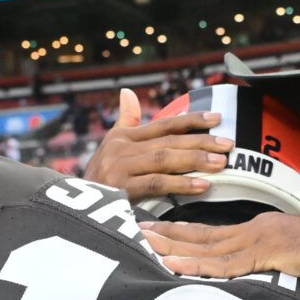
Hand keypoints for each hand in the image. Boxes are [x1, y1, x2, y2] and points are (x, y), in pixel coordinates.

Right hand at [84, 88, 232, 202]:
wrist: (72, 206)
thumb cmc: (99, 177)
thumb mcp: (110, 147)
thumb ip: (124, 121)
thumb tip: (128, 93)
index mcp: (124, 136)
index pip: (164, 125)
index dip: (191, 121)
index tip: (217, 118)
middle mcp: (121, 147)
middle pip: (168, 141)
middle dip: (201, 142)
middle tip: (228, 145)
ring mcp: (119, 167)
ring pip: (164, 159)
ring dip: (195, 160)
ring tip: (221, 163)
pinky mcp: (119, 189)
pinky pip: (156, 184)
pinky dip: (181, 184)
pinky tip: (203, 185)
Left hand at [141, 212, 299, 281]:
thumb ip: (281, 263)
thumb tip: (270, 273)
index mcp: (263, 231)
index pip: (215, 233)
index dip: (184, 233)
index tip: (158, 232)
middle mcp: (255, 230)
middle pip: (202, 234)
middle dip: (166, 234)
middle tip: (134, 230)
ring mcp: (260, 240)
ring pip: (205, 245)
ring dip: (171, 246)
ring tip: (141, 244)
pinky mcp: (267, 254)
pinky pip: (223, 263)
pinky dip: (194, 264)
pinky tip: (171, 265)